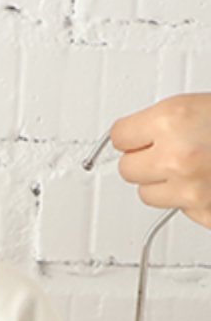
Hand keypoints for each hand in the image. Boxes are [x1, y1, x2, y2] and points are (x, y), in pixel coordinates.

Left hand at [109, 94, 210, 230]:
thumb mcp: (203, 106)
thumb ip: (167, 122)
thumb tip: (140, 134)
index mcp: (173, 120)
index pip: (118, 136)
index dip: (132, 135)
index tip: (137, 136)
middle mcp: (175, 158)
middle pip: (127, 169)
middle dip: (144, 161)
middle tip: (170, 150)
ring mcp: (189, 191)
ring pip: (147, 194)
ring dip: (164, 183)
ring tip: (194, 165)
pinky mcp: (204, 214)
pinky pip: (180, 209)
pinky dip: (191, 199)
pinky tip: (209, 181)